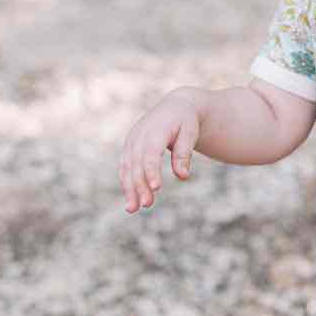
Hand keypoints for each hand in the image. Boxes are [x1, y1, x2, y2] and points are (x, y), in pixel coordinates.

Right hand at [120, 90, 200, 212]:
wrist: (175, 106)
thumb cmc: (186, 121)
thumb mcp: (190, 133)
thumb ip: (184, 153)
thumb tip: (183, 176)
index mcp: (154, 130)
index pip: (150, 153)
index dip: (151, 171)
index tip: (156, 188)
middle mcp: (138, 136)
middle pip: (136, 164)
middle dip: (140, 185)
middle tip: (147, 205)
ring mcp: (131, 141)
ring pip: (127, 168)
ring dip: (129, 189)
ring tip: (133, 209)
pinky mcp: (129, 148)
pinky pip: (125, 168)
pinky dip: (127, 183)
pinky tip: (131, 200)